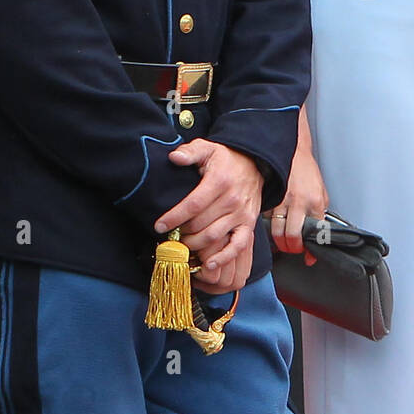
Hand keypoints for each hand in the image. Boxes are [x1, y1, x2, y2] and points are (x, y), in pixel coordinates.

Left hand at [157, 141, 263, 293]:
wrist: (254, 164)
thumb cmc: (225, 159)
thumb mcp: (207, 148)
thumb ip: (190, 152)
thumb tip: (174, 157)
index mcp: (219, 181)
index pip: (193, 204)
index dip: (174, 217)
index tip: (159, 226)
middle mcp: (232, 200)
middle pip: (201, 224)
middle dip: (182, 233)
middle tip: (170, 236)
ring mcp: (242, 214)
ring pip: (214, 237)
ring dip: (195, 245)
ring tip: (182, 245)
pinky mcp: (249, 225)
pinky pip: (237, 246)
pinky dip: (223, 258)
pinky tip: (208, 264)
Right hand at [270, 144, 328, 259]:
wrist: (293, 152)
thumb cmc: (307, 174)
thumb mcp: (321, 194)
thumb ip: (320, 216)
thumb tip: (316, 239)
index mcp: (316, 202)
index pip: (315, 234)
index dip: (310, 250)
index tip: (308, 255)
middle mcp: (299, 202)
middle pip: (292, 237)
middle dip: (293, 248)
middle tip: (293, 248)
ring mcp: (282, 201)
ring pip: (277, 232)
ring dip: (280, 242)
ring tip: (284, 241)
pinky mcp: (270, 199)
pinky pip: (268, 220)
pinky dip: (270, 227)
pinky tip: (275, 225)